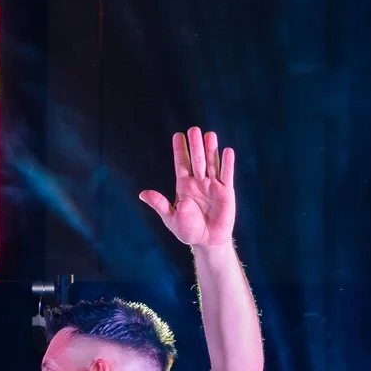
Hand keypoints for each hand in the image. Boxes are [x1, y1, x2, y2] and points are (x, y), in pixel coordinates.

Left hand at [138, 126, 236, 249]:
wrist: (207, 241)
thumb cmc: (187, 230)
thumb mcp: (170, 218)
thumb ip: (159, 204)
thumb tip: (143, 194)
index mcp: (184, 186)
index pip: (181, 164)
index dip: (180, 150)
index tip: (178, 135)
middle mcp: (198, 182)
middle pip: (197, 160)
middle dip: (195, 146)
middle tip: (193, 129)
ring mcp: (213, 185)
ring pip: (212, 163)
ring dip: (211, 150)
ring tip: (210, 135)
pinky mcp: (226, 192)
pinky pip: (227, 175)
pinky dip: (227, 164)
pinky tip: (227, 151)